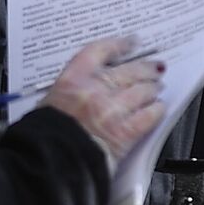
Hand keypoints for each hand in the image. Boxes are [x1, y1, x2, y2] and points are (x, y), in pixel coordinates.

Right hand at [41, 37, 165, 162]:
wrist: (50, 162)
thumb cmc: (45, 137)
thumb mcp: (48, 104)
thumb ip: (69, 92)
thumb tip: (83, 90)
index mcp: (72, 80)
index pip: (99, 50)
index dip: (119, 44)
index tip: (131, 42)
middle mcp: (95, 90)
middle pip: (130, 70)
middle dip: (146, 68)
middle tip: (154, 68)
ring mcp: (112, 109)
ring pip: (143, 90)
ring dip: (153, 89)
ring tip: (156, 89)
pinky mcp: (125, 131)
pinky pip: (149, 115)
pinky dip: (156, 110)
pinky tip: (158, 108)